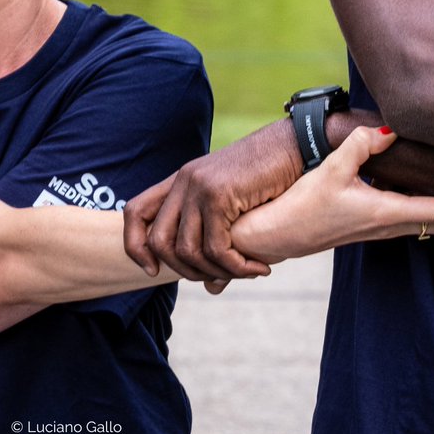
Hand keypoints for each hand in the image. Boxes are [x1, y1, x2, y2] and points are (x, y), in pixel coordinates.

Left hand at [123, 119, 301, 283]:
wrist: (298, 143)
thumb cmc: (275, 174)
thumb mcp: (239, 206)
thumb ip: (220, 241)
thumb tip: (212, 289)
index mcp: (182, 179)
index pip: (136, 213)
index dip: (135, 247)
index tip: (153, 271)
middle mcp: (184, 180)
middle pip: (159, 241)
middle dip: (185, 271)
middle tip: (218, 278)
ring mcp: (199, 186)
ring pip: (188, 250)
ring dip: (216, 271)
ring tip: (245, 273)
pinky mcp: (219, 194)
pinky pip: (216, 246)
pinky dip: (235, 266)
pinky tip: (257, 268)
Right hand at [230, 126, 433, 260]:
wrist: (270, 238)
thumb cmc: (298, 208)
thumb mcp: (328, 171)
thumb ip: (359, 147)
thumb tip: (389, 130)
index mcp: (385, 213)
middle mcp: (386, 226)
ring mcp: (376, 229)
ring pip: (424, 223)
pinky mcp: (364, 227)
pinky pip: (407, 220)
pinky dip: (426, 210)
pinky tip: (423, 194)